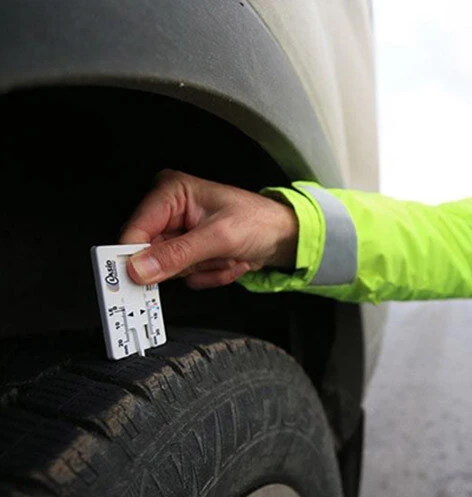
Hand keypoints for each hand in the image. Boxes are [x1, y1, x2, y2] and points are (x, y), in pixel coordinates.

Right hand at [119, 169, 297, 288]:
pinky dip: (209, 275)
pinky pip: (186, 277)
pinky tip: (228, 260)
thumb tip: (141, 267)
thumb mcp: (220, 237)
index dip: (135, 256)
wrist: (285, 236)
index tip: (137, 278)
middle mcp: (170, 211)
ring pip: (171, 269)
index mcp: (172, 192)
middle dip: (188, 263)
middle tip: (213, 256)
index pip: (136, 229)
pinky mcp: (188, 252)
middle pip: (152, 254)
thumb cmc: (260, 222)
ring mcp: (179, 233)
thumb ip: (179, 254)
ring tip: (226, 255)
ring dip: (203, 269)